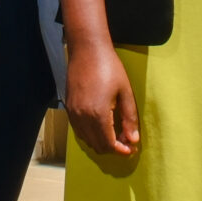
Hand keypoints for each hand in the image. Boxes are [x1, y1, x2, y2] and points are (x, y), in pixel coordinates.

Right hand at [61, 37, 138, 158]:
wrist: (87, 50)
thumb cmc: (109, 67)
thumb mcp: (125, 92)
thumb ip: (129, 118)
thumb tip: (133, 139)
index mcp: (98, 114)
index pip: (108, 144)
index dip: (120, 151)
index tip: (130, 150)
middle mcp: (82, 117)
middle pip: (96, 146)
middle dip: (112, 148)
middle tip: (125, 142)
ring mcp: (73, 113)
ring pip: (86, 140)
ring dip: (100, 142)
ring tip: (115, 134)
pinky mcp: (68, 107)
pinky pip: (78, 130)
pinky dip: (90, 134)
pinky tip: (101, 126)